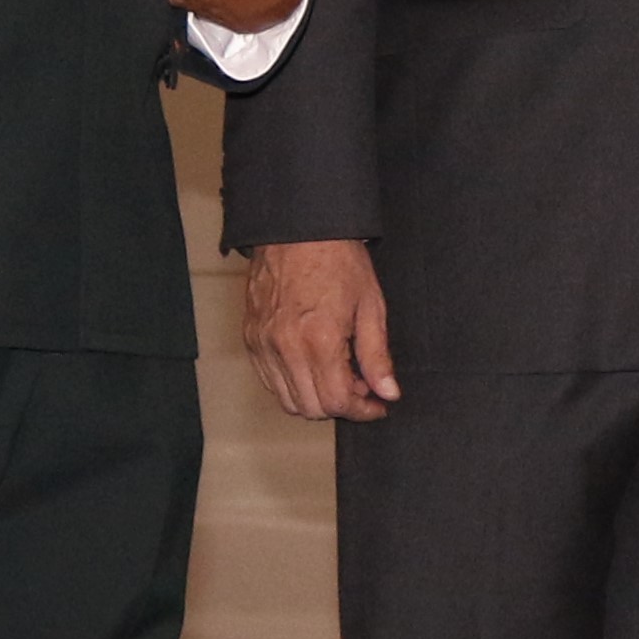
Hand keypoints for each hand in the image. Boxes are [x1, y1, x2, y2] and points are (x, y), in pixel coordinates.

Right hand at [243, 236, 395, 421]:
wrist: (299, 229)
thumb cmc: (337, 259)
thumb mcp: (370, 306)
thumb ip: (377, 355)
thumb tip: (388, 393)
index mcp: (318, 340)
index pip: (337, 402)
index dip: (362, 410)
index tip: (377, 403)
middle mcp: (285, 347)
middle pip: (311, 408)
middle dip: (340, 405)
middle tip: (360, 385)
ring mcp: (263, 344)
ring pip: (287, 400)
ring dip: (314, 397)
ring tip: (336, 373)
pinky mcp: (250, 337)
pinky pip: (268, 380)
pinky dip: (291, 384)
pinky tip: (311, 364)